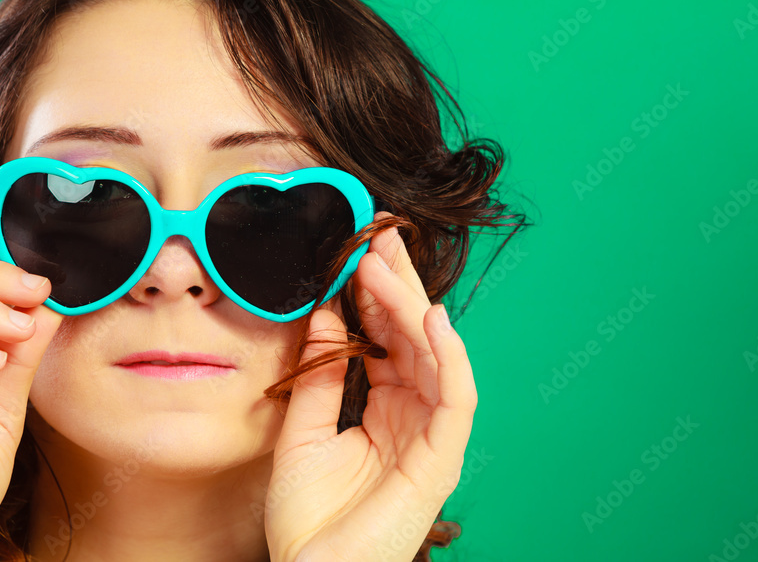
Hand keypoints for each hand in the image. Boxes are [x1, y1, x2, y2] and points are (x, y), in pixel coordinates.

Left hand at [265, 212, 476, 560]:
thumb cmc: (308, 518)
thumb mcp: (302, 430)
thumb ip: (318, 374)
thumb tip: (327, 314)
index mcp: (384, 408)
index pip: (387, 339)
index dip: (374, 296)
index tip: (356, 253)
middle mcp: (413, 414)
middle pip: (414, 337)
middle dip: (398, 286)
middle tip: (380, 239)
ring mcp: (431, 434)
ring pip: (434, 356)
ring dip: (412, 307)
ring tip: (386, 265)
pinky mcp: (442, 456)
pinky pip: (455, 396)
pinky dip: (448, 355)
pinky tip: (430, 317)